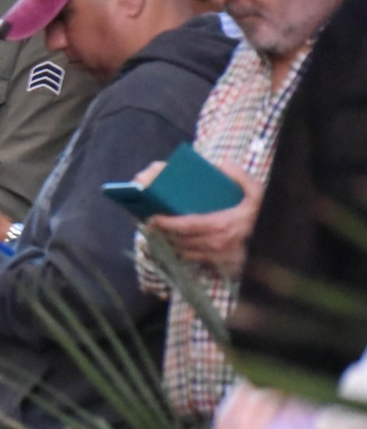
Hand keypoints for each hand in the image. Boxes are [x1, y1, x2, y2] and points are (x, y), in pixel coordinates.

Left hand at [146, 164, 262, 276]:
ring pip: (184, 251)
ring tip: (159, 232)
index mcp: (221, 225)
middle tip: (151, 223)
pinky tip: (176, 242)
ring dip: (170, 242)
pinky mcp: (219, 263)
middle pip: (181, 240)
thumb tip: (221, 165)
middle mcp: (216, 243)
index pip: (186, 226)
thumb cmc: (261, 213)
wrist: (276, 239)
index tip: (154, 217)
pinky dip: (182, 251)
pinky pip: (194, 259)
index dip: (167, 223)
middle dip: (163, 233)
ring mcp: (217, 256)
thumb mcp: (256, 192)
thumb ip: (241, 176)